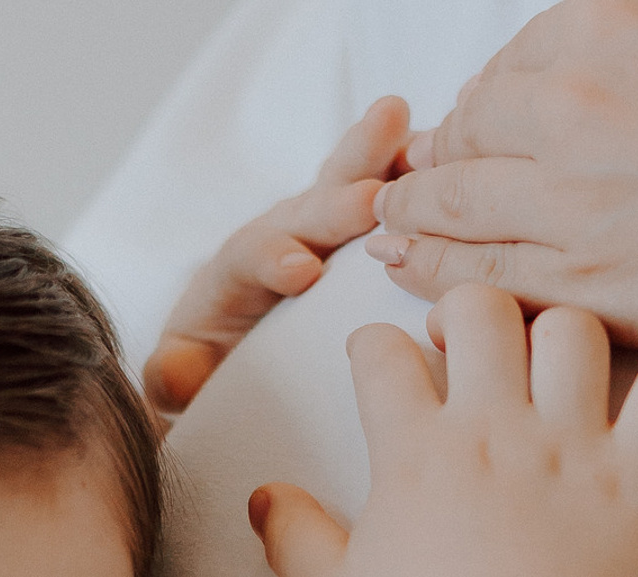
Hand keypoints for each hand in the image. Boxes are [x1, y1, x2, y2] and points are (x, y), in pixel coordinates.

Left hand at [142, 95, 409, 417]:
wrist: (237, 350)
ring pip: (357, 184)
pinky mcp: (368, 232)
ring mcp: (329, 226)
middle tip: (371, 199)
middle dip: (339, 199)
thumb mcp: (183, 376)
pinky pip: (398, 199)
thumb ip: (172, 375)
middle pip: (310, 206)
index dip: (274, 256)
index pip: (251, 253)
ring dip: (389, 161)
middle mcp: (285, 234)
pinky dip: (428, 182)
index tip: (301, 273)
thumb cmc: (213, 365)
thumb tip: (173, 375)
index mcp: (237, 269)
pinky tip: (465, 170)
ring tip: (424, 139)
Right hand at [246, 286, 637, 576]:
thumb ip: (292, 536)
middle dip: (465, 309)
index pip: (382, 352)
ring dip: (561, 336)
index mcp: (416, 449)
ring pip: (573, 327)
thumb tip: (263, 498)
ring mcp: (574, 444)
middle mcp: (494, 426)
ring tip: (555, 369)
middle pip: (479, 306)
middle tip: (467, 342)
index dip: (375, 347)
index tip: (381, 360)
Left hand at [366, 0, 637, 365]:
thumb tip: (600, 53)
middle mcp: (574, 110)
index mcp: (607, 32)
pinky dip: (439, 278)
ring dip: (415, 223)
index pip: (506, 73)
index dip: (478, 112)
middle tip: (400, 190)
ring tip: (389, 233)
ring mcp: (576, 204)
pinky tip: (414, 280)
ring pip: (461, 213)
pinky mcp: (592, 287)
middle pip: (469, 140)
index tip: (461, 135)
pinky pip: (487, 282)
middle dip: (430, 166)